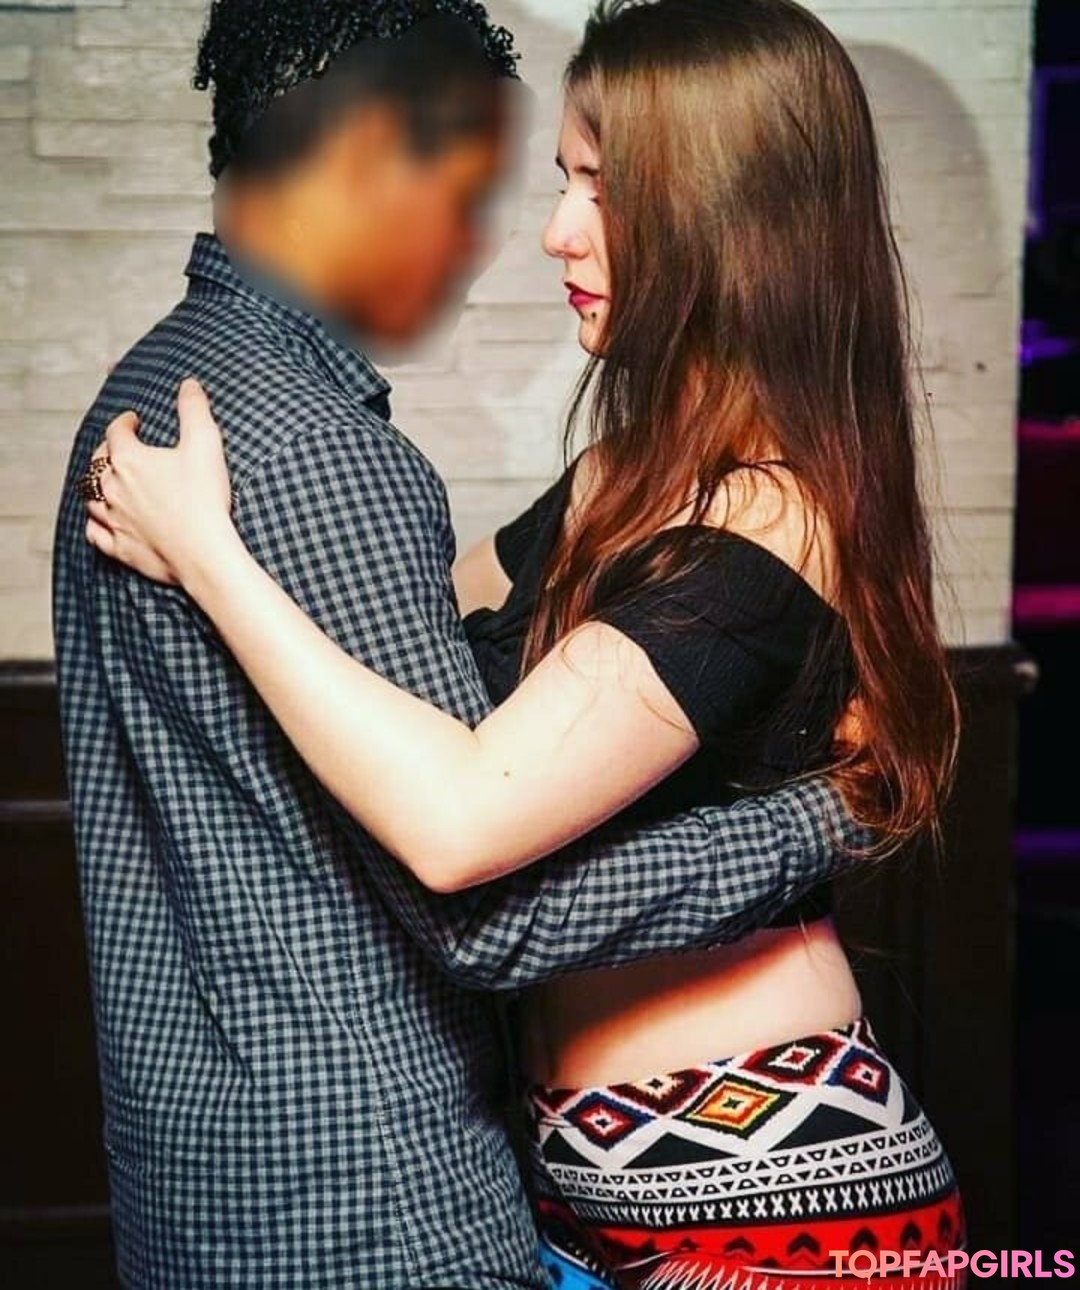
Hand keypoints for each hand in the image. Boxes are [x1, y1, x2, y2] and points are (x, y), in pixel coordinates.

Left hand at [84, 378, 236, 586]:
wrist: (203, 552)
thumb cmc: (204, 499)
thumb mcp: (205, 444)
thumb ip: (195, 409)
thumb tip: (189, 384)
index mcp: (129, 460)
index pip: (116, 432)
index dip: (124, 422)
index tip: (133, 420)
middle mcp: (112, 488)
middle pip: (97, 464)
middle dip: (106, 452)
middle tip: (117, 448)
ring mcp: (113, 520)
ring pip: (90, 499)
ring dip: (95, 487)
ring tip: (105, 482)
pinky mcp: (120, 548)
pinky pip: (95, 534)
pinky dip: (94, 524)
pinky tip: (99, 521)